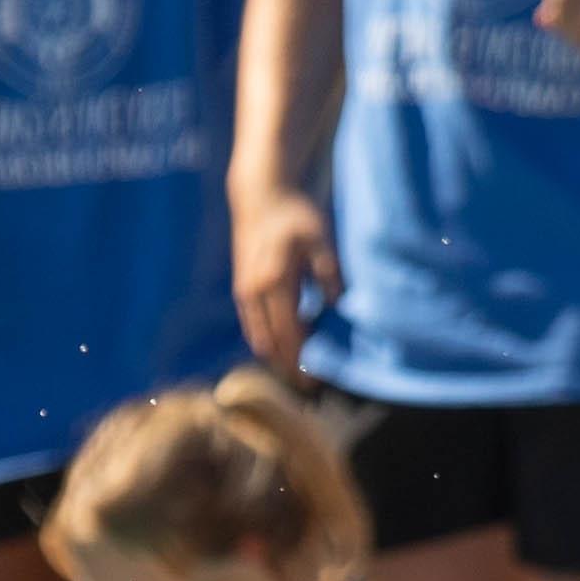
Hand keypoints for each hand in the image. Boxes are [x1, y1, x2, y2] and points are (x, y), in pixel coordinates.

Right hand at [234, 183, 340, 369]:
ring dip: (277, 356)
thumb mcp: (321, 240)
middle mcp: (254, 292)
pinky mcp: (242, 288)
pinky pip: (253, 326)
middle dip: (289, 366)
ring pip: (258, 338)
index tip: (316, 379)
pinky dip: (268, 340)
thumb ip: (328, 274)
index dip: (302, 359)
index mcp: (275, 282)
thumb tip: (337, 307)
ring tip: (298, 370)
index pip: (289, 333)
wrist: (260, 195)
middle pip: (271, 343)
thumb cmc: (295, 215)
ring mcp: (244, 292)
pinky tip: (286, 345)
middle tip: (309, 385)